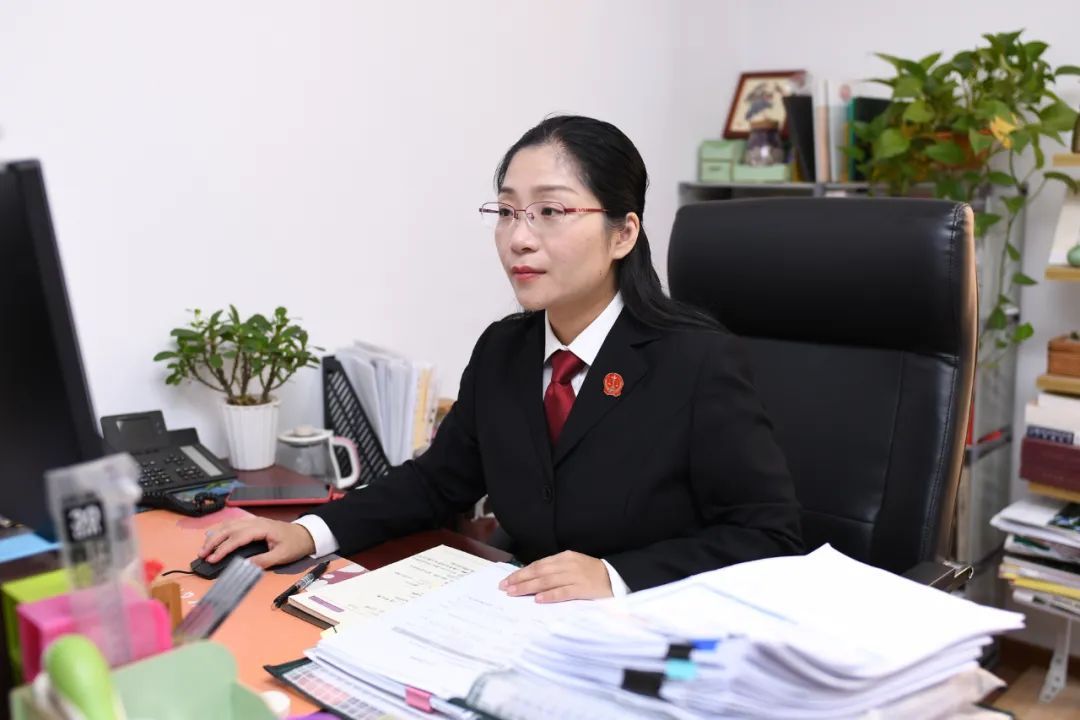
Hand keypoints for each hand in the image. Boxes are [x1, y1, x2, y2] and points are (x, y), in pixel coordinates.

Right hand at [198, 517, 314, 568]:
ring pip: (229, 524)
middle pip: (229, 529)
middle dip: (213, 541)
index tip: (212, 559)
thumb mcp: (282, 556)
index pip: (237, 538)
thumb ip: (264, 560)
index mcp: (262, 528)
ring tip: (204, 548)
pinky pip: (233, 524)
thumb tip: (245, 566)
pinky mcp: (253, 523)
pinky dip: (221, 529)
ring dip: (215, 535)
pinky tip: (214, 536)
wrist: (306, 534)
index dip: (223, 549)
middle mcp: (255, 522)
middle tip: (202, 554)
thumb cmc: (295, 544)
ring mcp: (253, 521)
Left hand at [498, 551, 612, 602]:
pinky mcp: (583, 589)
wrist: (616, 578)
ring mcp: (575, 576)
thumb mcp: (572, 566)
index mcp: (564, 557)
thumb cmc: (591, 573)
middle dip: (520, 579)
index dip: (521, 572)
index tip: (507, 580)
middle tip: (504, 587)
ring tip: (514, 592)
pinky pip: (563, 592)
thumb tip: (532, 579)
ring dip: (529, 587)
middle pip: (539, 572)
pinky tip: (538, 599)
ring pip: (547, 581)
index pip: (538, 564)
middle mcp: (568, 564)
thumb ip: (555, 570)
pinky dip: (550, 595)